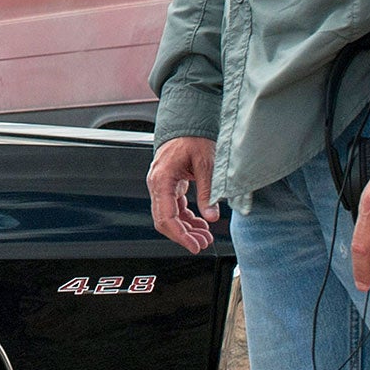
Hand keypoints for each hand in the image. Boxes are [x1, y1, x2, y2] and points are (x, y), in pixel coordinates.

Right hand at [147, 136, 218, 253]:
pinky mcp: (170, 185)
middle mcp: (158, 185)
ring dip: (186, 229)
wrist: (188, 123)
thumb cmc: (193, 138)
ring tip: (205, 237)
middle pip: (164, 220)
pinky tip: (201, 224)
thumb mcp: (206, 165)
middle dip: (183, 235)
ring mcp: (162, 186)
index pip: (166, 217)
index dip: (180, 235)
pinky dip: (187, 218)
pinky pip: (175, 208)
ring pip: (169, 216)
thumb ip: (208, 192)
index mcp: (161, 180)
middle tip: (203, 243)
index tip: (194, 246)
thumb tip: (211, 216)